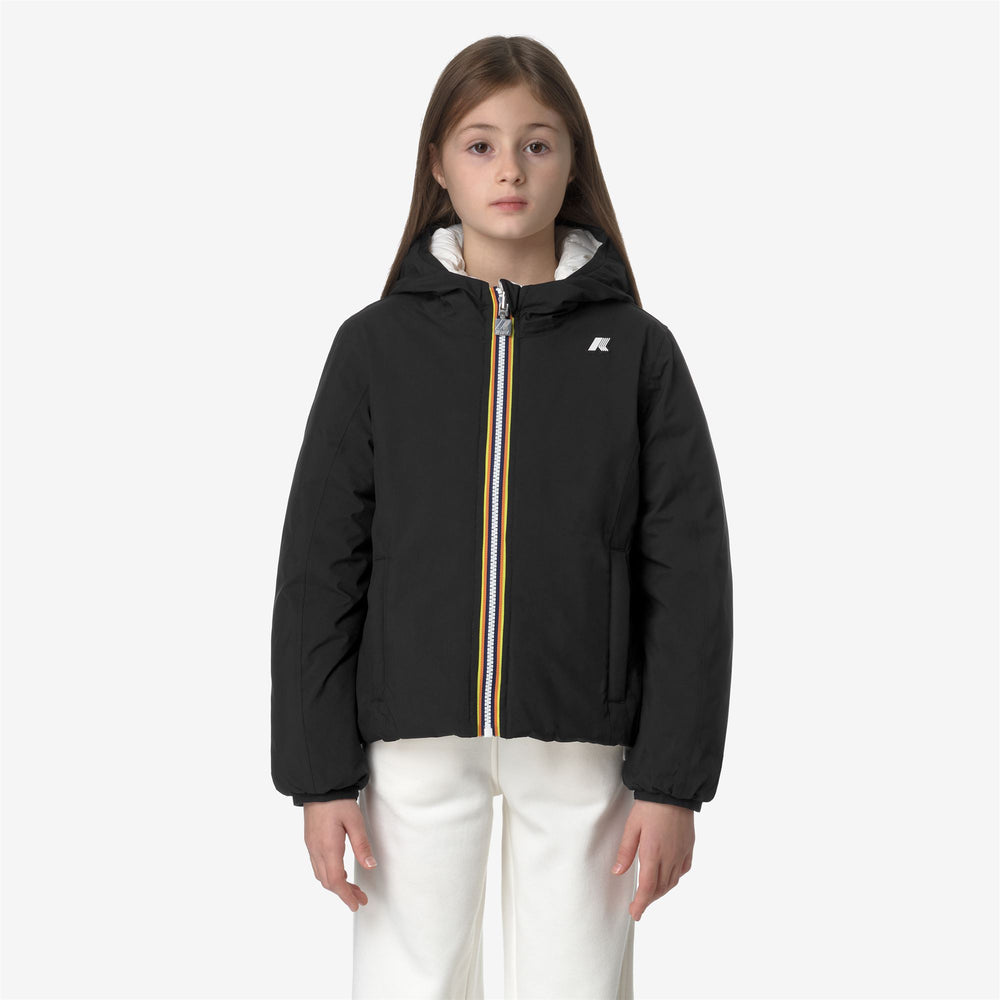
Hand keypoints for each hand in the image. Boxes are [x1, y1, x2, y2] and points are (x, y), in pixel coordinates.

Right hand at [303, 799, 377, 911]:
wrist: (319, 786)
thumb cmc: (338, 801)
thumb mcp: (355, 821)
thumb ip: (362, 845)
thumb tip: (370, 866)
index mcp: (328, 847)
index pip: (336, 880)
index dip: (347, 895)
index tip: (357, 904)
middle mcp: (316, 850)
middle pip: (328, 882)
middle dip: (344, 893)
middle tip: (360, 898)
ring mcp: (311, 846)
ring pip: (321, 875)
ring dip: (336, 885)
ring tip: (352, 888)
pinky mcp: (310, 841)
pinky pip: (318, 865)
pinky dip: (329, 874)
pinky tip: (340, 872)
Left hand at [611, 800, 694, 920]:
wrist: (672, 791)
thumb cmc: (649, 807)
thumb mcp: (632, 826)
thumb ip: (625, 851)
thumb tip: (617, 872)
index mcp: (653, 853)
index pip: (648, 887)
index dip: (641, 903)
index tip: (635, 913)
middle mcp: (670, 857)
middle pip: (660, 888)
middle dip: (649, 899)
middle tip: (638, 905)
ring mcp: (681, 853)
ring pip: (672, 882)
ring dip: (660, 891)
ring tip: (650, 894)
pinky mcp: (688, 848)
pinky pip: (683, 870)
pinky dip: (674, 878)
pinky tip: (667, 876)